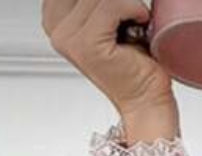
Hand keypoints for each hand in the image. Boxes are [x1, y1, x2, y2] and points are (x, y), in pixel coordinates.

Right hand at [43, 0, 176, 116]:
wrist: (146, 100)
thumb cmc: (135, 65)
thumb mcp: (109, 20)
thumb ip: (97, 2)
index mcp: (55, 19)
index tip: (117, 9)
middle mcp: (56, 28)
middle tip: (130, 17)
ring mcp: (69, 38)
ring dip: (129, 3)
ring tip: (135, 26)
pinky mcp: (87, 44)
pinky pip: (112, 5)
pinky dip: (134, 9)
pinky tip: (140, 25)